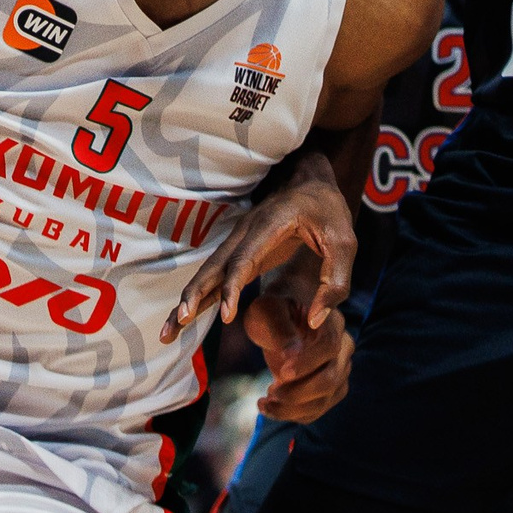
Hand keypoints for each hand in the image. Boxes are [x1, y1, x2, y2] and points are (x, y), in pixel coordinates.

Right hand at [160, 160, 355, 342]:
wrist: (308, 180)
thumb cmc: (328, 211)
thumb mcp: (345, 243)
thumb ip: (335, 283)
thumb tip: (315, 321)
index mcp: (269, 224)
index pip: (244, 258)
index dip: (232, 286)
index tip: (226, 314)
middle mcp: (245, 232)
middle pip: (213, 267)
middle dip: (194, 295)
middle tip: (179, 323)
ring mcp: (238, 242)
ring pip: (207, 274)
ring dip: (187, 302)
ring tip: (167, 333)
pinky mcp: (238, 254)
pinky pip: (214, 278)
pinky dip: (197, 299)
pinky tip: (182, 321)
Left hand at [246, 257, 354, 422]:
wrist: (280, 316)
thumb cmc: (273, 309)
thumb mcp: (268, 310)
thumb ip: (279, 328)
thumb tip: (291, 353)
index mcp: (331, 322)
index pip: (329, 346)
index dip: (308, 362)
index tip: (282, 372)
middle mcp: (343, 347)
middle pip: (331, 379)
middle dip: (298, 393)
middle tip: (269, 394)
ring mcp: (339, 369)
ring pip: (325, 399)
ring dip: (292, 408)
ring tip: (263, 403)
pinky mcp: (330, 388)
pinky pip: (317, 409)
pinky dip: (293, 414)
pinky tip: (270, 407)